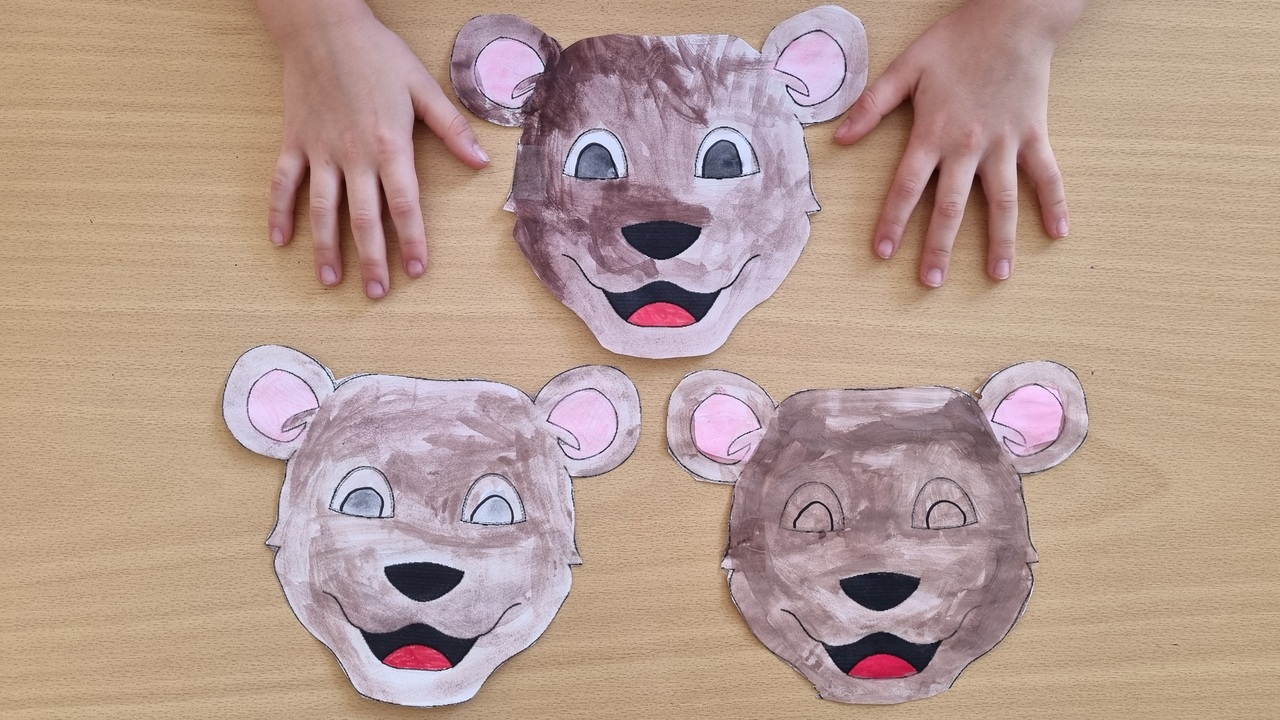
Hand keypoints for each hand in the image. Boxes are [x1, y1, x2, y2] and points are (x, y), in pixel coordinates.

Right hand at [260, 0, 488, 297]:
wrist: (323, 27)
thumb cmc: (378, 55)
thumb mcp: (423, 87)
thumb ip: (452, 129)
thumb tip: (481, 162)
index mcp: (389, 145)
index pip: (404, 204)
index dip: (413, 240)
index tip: (418, 270)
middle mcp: (352, 155)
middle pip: (363, 218)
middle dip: (371, 259)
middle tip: (377, 293)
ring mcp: (319, 151)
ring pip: (322, 209)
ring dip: (325, 247)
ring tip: (330, 280)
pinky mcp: (294, 141)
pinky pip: (283, 183)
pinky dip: (278, 212)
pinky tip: (279, 241)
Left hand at [835, 0, 1085, 285]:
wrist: (1014, 17)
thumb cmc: (957, 40)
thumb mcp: (906, 66)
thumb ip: (872, 105)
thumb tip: (840, 139)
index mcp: (933, 132)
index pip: (907, 187)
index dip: (892, 221)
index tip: (881, 252)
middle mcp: (968, 145)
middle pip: (951, 206)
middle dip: (938, 246)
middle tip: (931, 282)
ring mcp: (1005, 143)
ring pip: (1001, 201)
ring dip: (1000, 240)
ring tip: (998, 275)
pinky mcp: (1033, 135)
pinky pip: (1046, 175)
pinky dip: (1054, 203)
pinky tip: (1058, 234)